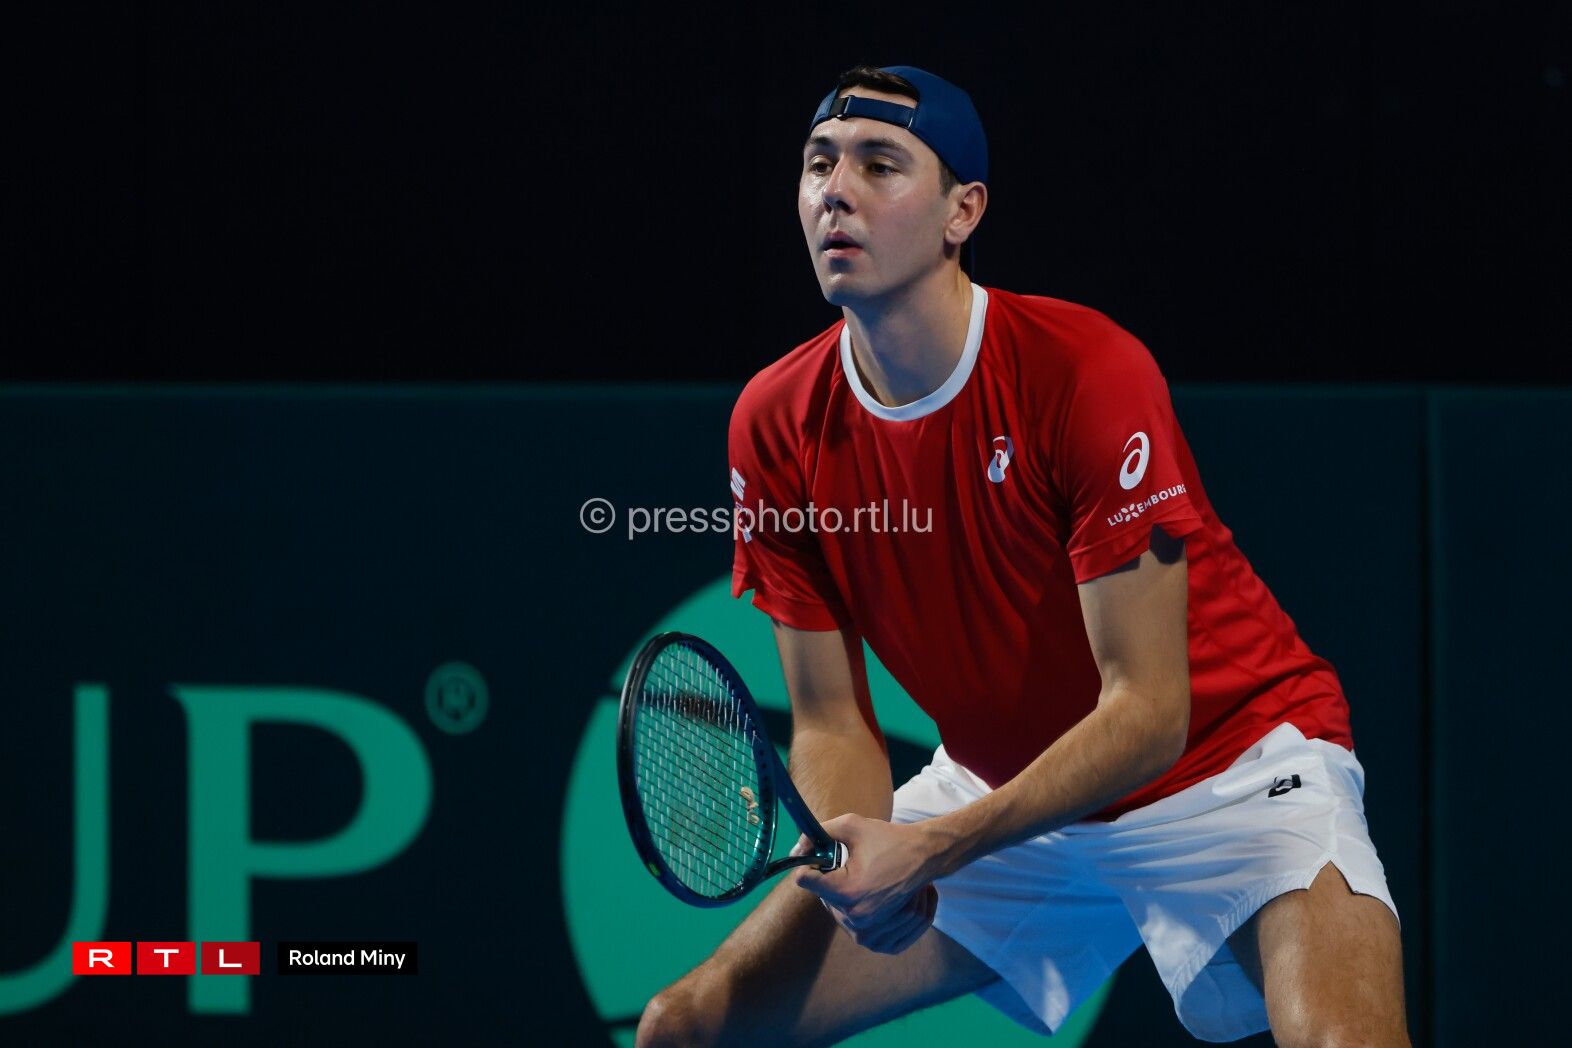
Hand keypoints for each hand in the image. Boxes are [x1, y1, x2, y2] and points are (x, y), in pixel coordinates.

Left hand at [793, 815, 941, 953]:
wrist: (923, 857)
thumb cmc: (888, 839)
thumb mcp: (851, 825)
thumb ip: (819, 833)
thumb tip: (797, 849)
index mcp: (847, 890)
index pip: (804, 880)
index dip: (808, 862)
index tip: (820, 854)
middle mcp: (855, 914)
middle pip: (819, 895)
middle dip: (826, 877)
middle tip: (848, 863)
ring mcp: (865, 927)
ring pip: (832, 908)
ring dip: (838, 892)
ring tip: (858, 875)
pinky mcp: (874, 933)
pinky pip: (847, 921)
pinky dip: (850, 906)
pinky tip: (863, 889)